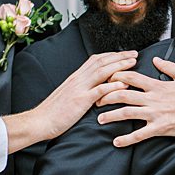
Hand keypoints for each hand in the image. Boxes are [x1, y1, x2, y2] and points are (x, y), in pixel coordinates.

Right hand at [7, 51, 136, 151]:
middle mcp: (78, 79)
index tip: (124, 54)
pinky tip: (124, 83)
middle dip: (120, 56)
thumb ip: (80, 89)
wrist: (40, 121)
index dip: (111, 55)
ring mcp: (79, 88)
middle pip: (102, 61)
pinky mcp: (80, 101)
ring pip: (102, 71)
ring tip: (133, 63)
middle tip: (134, 54)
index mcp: (75, 77)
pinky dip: (112, 85)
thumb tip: (93, 88)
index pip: (95, 60)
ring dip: (119, 66)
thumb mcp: (68, 96)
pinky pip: (99, 90)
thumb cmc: (53, 112)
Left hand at [98, 58, 174, 145]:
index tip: (105, 79)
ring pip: (127, 113)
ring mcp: (156, 113)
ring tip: (99, 119)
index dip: (115, 76)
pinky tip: (116, 142)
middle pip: (122, 94)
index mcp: (157, 85)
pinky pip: (140, 135)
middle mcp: (153, 98)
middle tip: (95, 100)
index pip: (130, 77)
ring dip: (110, 116)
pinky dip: (126, 139)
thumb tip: (155, 59)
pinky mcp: (161, 128)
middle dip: (106, 96)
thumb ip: (167, 66)